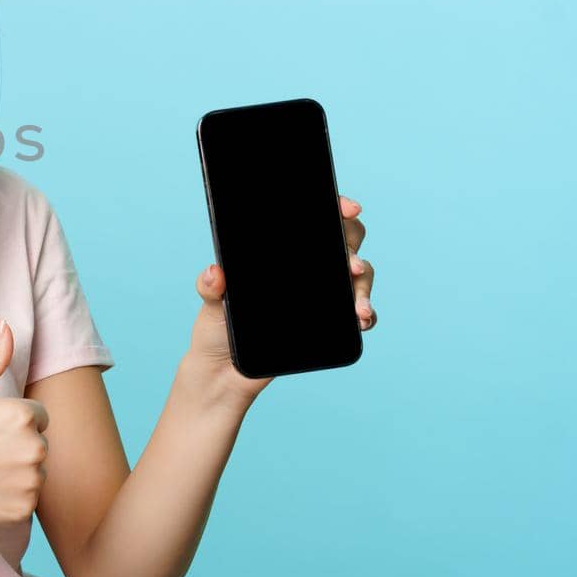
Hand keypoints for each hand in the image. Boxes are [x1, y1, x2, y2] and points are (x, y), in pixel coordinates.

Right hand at [0, 319, 50, 527]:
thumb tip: (6, 324)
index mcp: (22, 416)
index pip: (37, 416)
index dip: (11, 421)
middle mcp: (34, 449)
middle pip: (39, 444)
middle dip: (17, 446)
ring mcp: (30, 483)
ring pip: (36, 472)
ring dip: (17, 472)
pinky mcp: (23, 510)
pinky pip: (27, 499)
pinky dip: (11, 497)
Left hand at [187, 194, 377, 406]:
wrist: (224, 370)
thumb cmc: (216, 326)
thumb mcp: (212, 302)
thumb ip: (211, 287)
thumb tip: (214, 273)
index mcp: (280, 252)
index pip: (313, 219)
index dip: (336, 207)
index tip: (348, 208)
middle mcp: (305, 266)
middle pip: (344, 241)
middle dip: (353, 247)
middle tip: (350, 266)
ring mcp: (321, 292)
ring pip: (357, 276)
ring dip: (363, 287)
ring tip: (357, 308)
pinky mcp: (329, 321)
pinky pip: (359, 311)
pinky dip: (366, 313)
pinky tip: (362, 320)